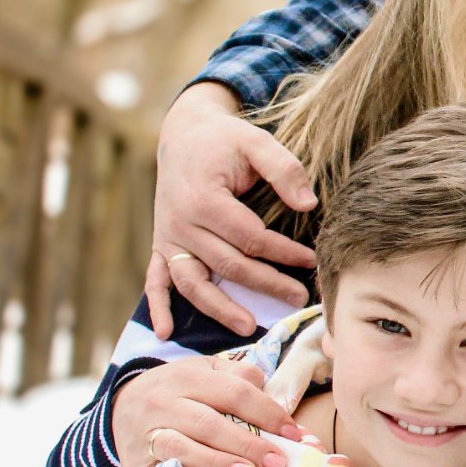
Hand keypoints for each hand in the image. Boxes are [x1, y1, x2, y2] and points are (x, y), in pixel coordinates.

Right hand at [113, 355, 305, 466]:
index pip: (234, 392)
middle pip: (208, 424)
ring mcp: (145, 436)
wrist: (123, 400)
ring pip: (179, 450)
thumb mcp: (206, 370)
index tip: (294, 435)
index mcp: (189, 378)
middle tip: (276, 463)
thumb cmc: (180, 388)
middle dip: (246, 444)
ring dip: (213, 465)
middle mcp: (164, 404)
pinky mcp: (131, 464)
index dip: (267, 412)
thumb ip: (240, 378)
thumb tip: (278, 404)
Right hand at [148, 82, 317, 337]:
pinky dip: (158, 307)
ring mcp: (168, 237)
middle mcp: (181, 223)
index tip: (311, 261)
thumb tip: (308, 205)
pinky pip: (155, 280)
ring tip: (248, 327)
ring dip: (219, 308)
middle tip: (299, 299)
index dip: (283, 252)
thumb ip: (283, 169)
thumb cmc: (225, 140)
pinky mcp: (160, 244)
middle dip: (266, 284)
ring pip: (193, 282)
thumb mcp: (256, 142)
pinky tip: (166, 332)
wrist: (184, 134)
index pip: (251, 238)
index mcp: (205, 199)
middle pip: (228, 265)